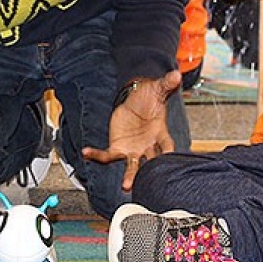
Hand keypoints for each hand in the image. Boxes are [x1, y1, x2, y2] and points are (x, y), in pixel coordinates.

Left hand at [82, 70, 181, 190]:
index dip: (168, 153)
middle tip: (151, 183)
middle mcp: (148, 146)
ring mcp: (133, 149)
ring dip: (129, 176)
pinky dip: (96, 154)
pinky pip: (107, 155)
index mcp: (161, 134)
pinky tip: (86, 152)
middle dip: (149, 173)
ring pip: (132, 165)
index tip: (169, 159)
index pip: (166, 146)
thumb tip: (176, 75)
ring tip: (126, 186)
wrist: (135, 98)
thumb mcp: (158, 89)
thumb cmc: (149, 96)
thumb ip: (166, 84)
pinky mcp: (118, 148)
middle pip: (151, 162)